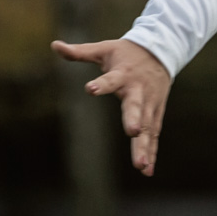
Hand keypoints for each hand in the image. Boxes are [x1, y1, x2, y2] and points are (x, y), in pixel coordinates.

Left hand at [52, 38, 171, 175]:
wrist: (162, 51)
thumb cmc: (126, 53)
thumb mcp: (103, 49)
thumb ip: (80, 52)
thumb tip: (54, 45)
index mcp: (123, 75)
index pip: (111, 79)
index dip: (101, 84)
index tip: (90, 89)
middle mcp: (138, 91)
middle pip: (137, 108)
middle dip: (135, 120)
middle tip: (133, 132)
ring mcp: (150, 105)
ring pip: (148, 128)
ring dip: (144, 146)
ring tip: (141, 166)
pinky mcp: (156, 114)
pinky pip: (154, 135)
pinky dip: (151, 152)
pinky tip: (147, 170)